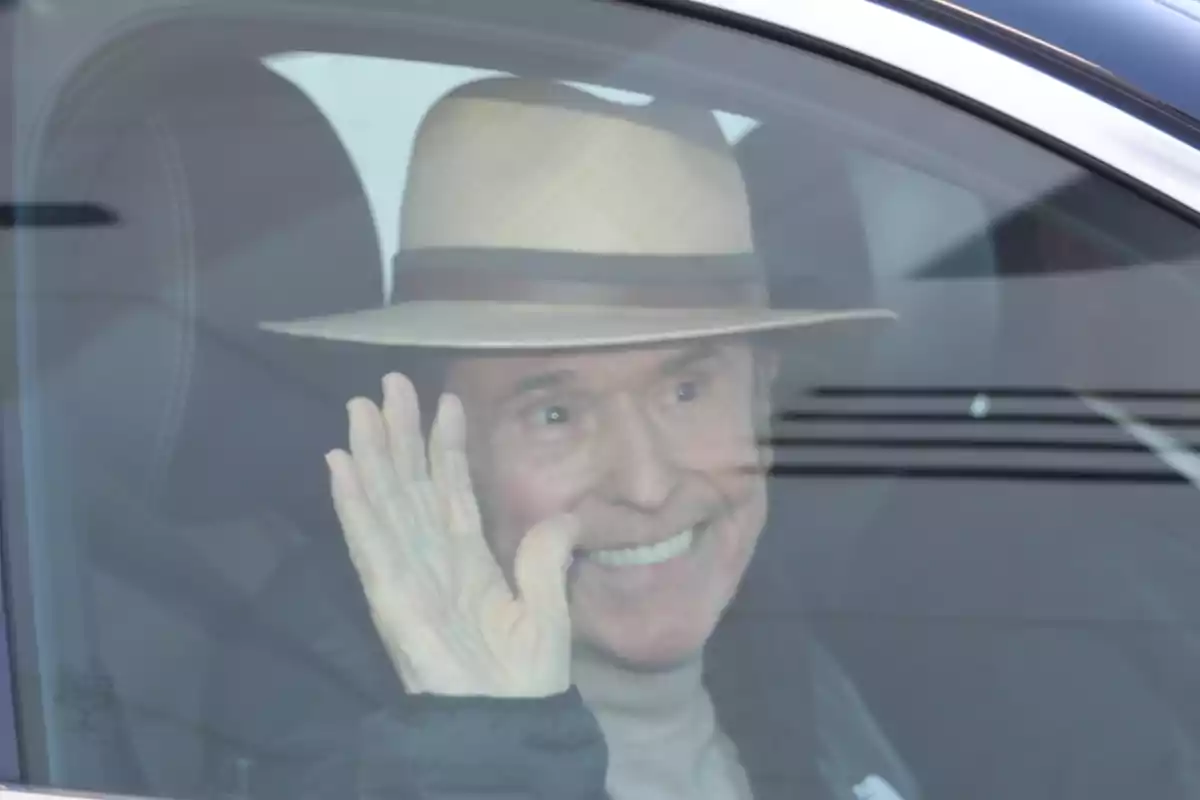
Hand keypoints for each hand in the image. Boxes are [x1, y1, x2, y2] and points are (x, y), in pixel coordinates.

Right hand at [325, 373, 580, 697]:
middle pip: (410, 485)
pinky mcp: (390, 595)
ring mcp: (406, 573)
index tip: (447, 401)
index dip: (446, 447)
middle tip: (389, 384)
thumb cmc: (523, 676)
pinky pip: (369, 542)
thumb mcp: (547, 610)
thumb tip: (566, 516)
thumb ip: (546, 561)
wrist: (506, 721)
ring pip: (385, 501)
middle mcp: (431, 558)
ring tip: (361, 407)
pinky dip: (353, 503)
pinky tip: (339, 465)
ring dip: (371, 454)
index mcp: (468, 560)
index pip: (452, 491)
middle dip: (399, 435)